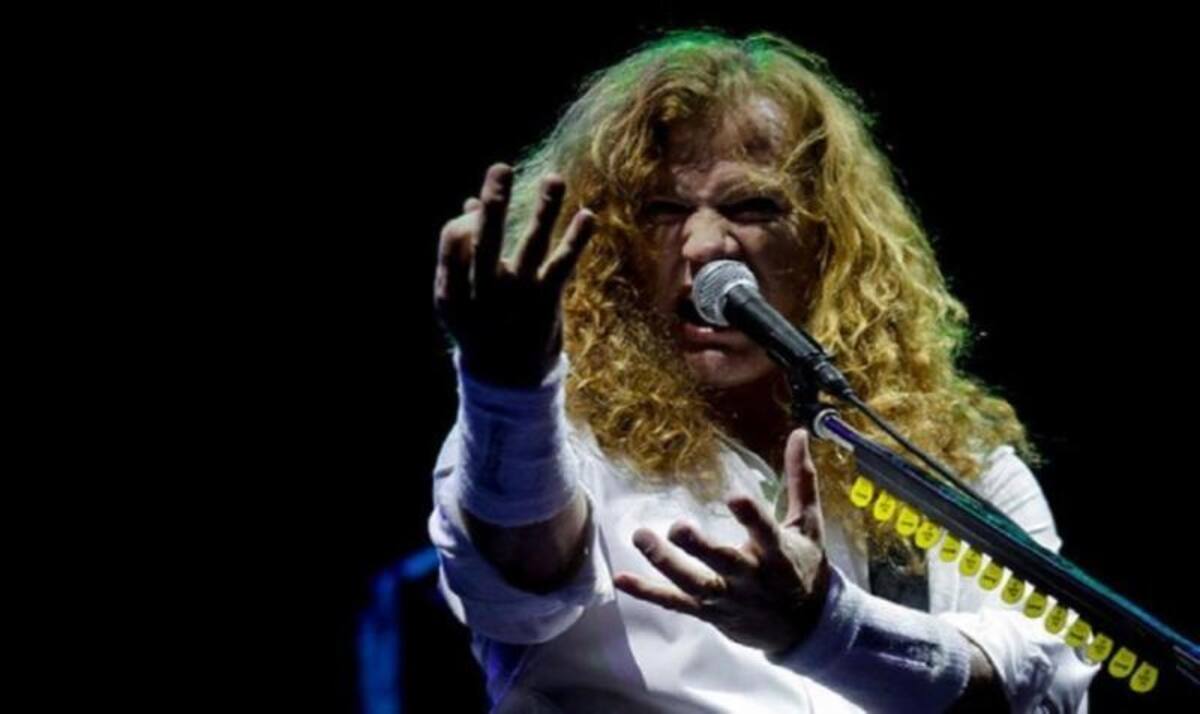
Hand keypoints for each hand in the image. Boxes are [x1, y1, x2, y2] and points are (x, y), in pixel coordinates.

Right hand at [434, 163, 595, 386]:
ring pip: (529, 248)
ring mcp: (515, 300)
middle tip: (501, 167)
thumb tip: (470, 201)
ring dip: (543, 211)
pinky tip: (588, 215)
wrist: (506, 381)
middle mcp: (482, 294)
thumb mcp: (460, 295)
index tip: (479, 207)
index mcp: (451, 290)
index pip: (453, 239)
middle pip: (485, 241)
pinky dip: (575, 240)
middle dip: (493, 204)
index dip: (468, 219)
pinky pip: (561, 267)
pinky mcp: (545, 305)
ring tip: (556, 178)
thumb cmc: (480, 326)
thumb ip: (463, 251)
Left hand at [614, 429, 830, 654]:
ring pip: (694, 585)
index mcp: (777, 553)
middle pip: (724, 564)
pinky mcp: (710, 613)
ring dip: (666, 564)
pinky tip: (621, 578)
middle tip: (677, 527)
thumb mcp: (809, 525)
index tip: (735, 496)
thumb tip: (799, 432)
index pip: (766, 532)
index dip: (751, 516)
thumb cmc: (804, 567)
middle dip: (701, 548)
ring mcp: (728, 599)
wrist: (806, 628)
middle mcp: (751, 578)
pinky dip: (648, 593)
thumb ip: (801, 479)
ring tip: (641, 537)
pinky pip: (676, 604)